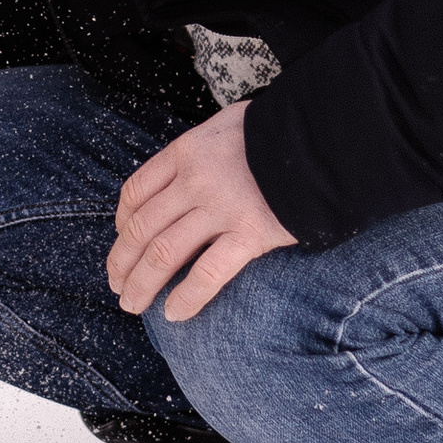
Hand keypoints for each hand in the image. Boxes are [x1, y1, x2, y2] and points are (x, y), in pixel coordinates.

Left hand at [106, 98, 296, 322]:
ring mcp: (222, 208)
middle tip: (116, 284)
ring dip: (141, 284)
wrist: (326, 137)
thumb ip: (202, 154)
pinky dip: (187, 297)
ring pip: (163, 254)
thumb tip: (184, 180)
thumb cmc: (278, 134)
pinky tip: (174, 315)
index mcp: (185, 152)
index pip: (136, 192)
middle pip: (141, 228)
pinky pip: (209, 273)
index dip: (120, 222)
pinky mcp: (251, 234)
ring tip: (133, 304)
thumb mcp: (227, 128)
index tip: (120, 240)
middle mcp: (195, 181)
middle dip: (122, 262)